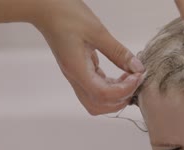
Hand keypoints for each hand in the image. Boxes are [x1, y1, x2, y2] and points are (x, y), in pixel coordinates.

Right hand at [30, 0, 144, 114]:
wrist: (46, 9)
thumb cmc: (66, 15)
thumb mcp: (97, 31)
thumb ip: (118, 52)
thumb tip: (137, 68)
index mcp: (77, 69)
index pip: (103, 94)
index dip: (124, 90)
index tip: (137, 76)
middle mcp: (75, 78)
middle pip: (98, 106)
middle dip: (120, 99)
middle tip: (135, 80)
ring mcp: (76, 77)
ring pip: (96, 101)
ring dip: (116, 96)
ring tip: (130, 78)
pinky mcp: (79, 72)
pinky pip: (96, 89)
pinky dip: (112, 87)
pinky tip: (122, 75)